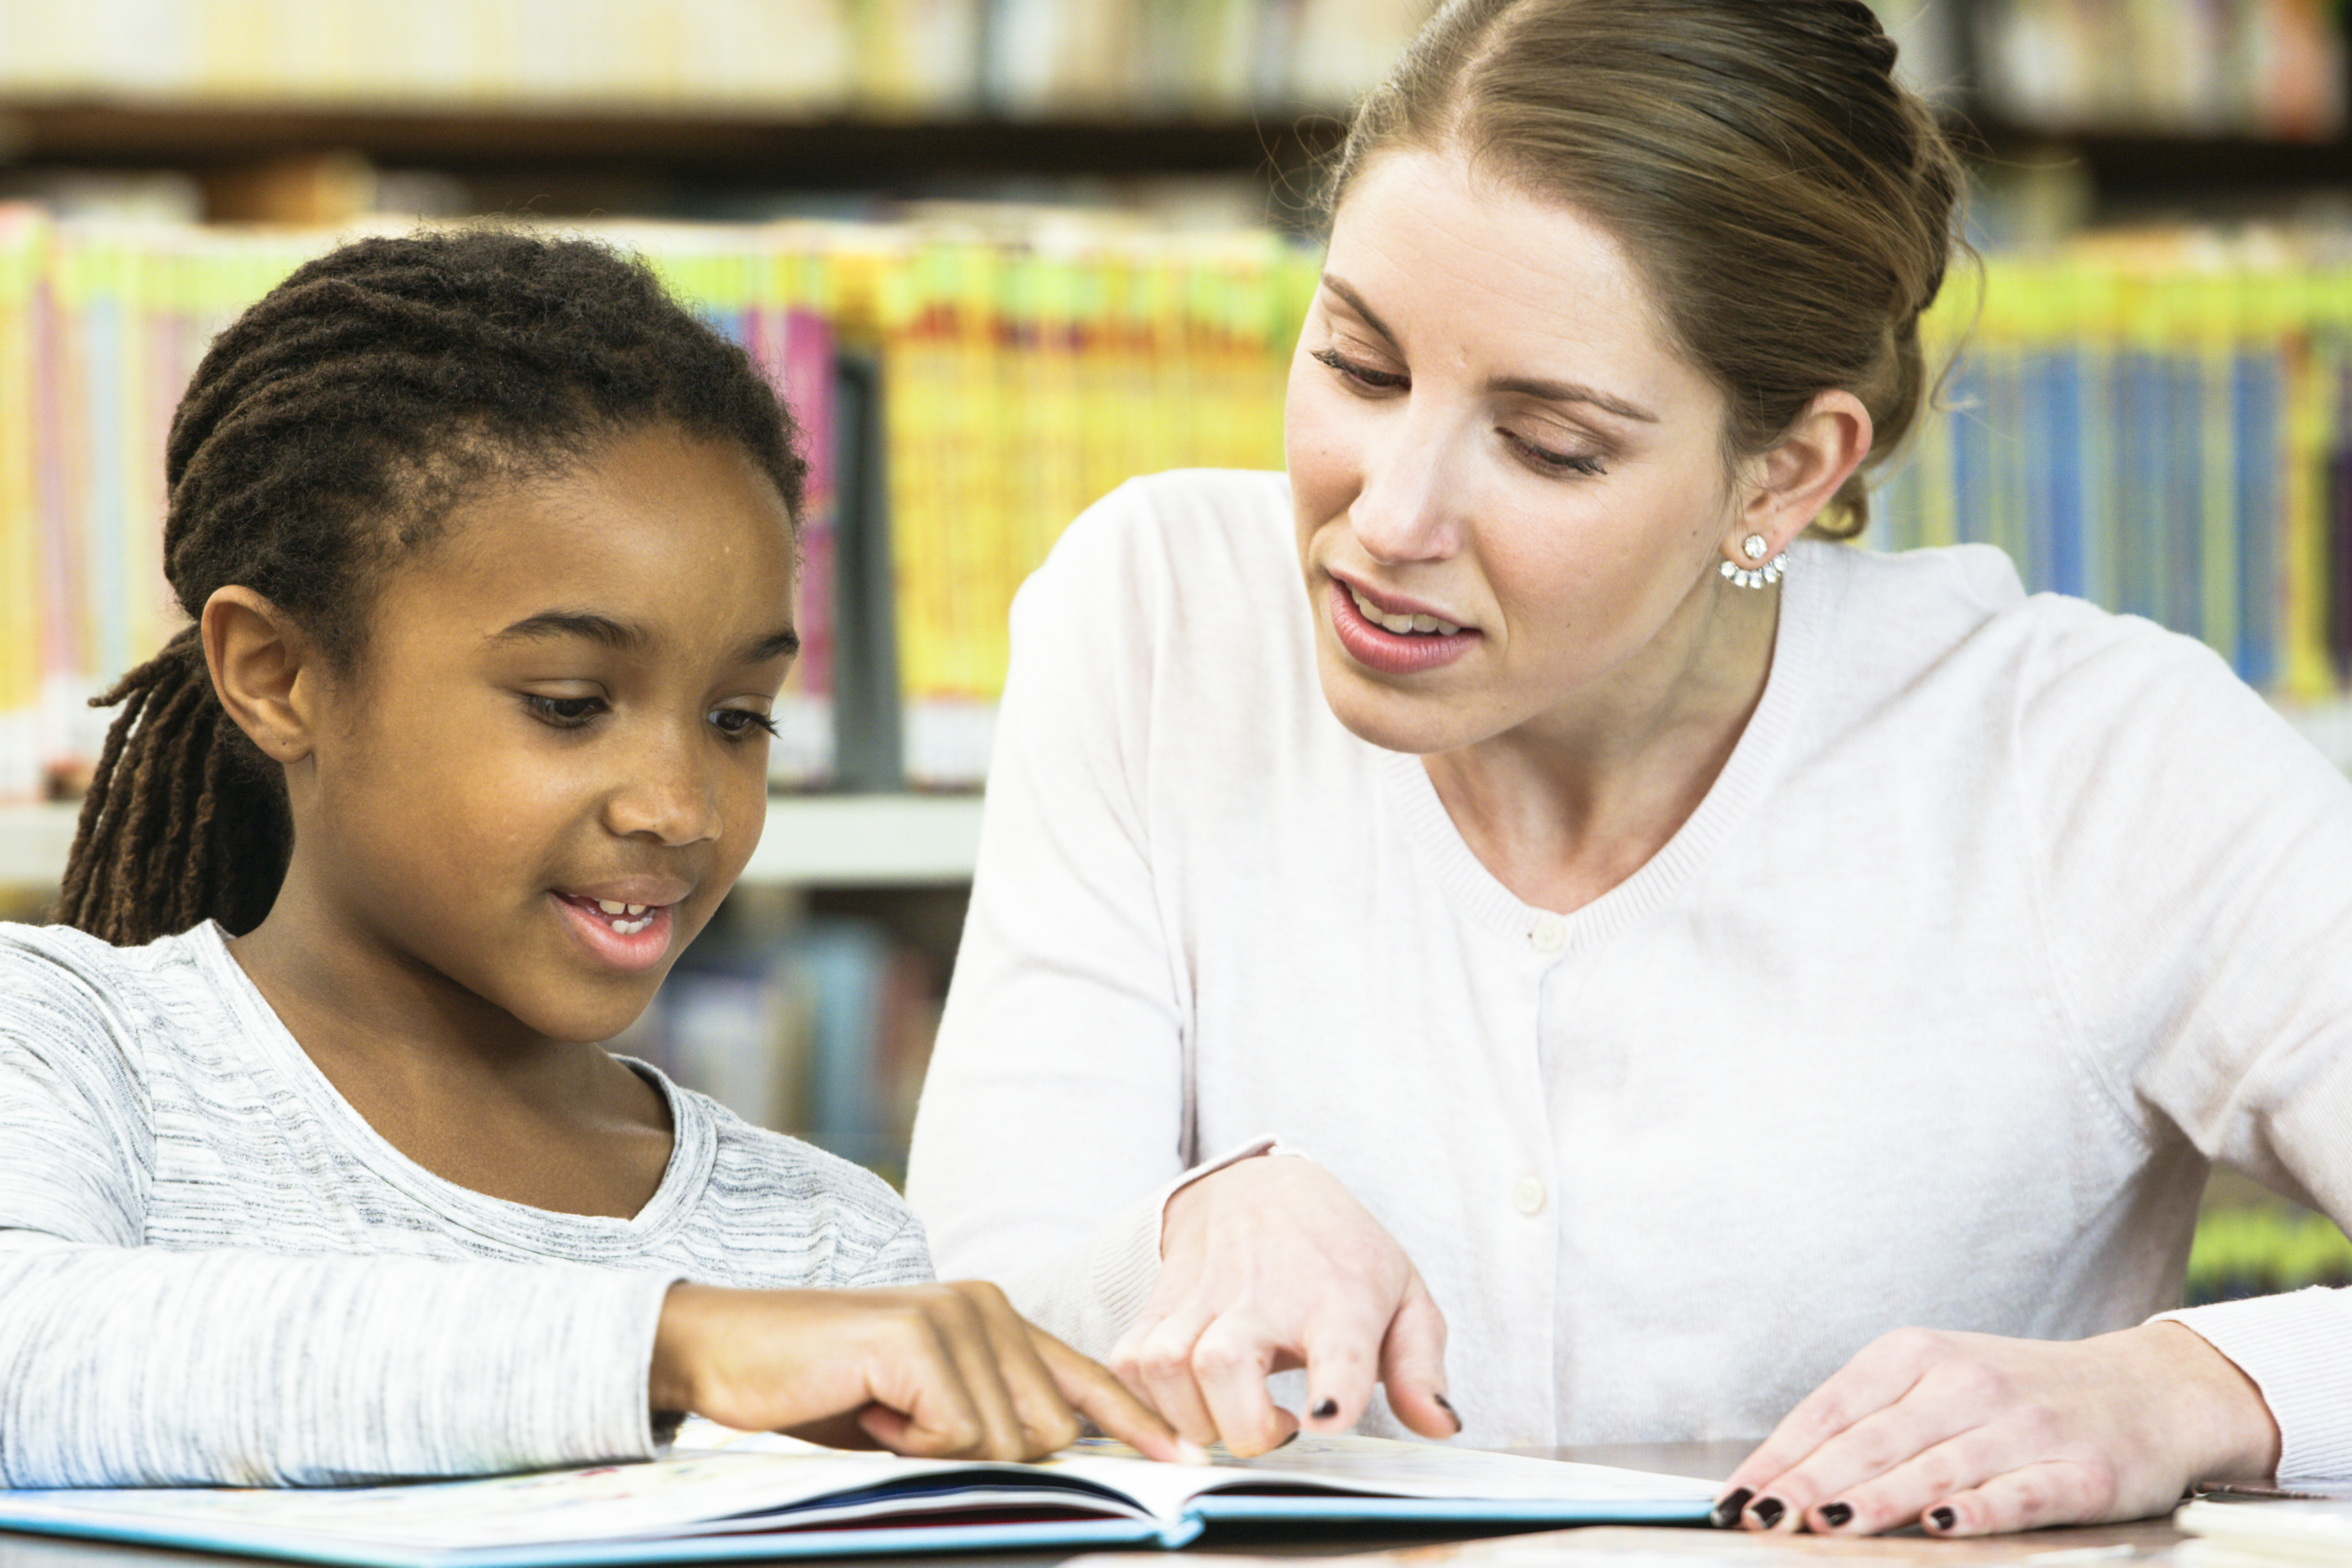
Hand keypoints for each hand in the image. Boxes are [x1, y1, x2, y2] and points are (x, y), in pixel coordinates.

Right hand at [649, 1280, 1186, 1462]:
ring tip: (884, 1414)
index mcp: (994, 1316)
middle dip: (991, 1458)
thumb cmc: (823, 1389)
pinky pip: (955, 1433)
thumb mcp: (922, 1411)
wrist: (725, 1348)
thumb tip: (1056, 1467)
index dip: (1138, 1424)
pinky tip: (869, 1408)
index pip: (1086, 1378)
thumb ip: (986, 1425)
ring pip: (1006, 1439)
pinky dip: (911, 1443)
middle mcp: (985, 1305)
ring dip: (940, 1451)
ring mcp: (953, 1316)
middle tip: (910, 1431)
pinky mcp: (917, 1339)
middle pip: (1048, 1428)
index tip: (1186, 1463)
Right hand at [1108, 1155, 1457, 1456]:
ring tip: (1231, 1416)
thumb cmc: (1338, 1255)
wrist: (1259, 1188)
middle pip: (1223, 1365)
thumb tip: (1440, 1425)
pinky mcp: (1159, 1303)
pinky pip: (1127, 1363)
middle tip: (1275, 1429)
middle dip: (1243, 1426)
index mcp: (1339, 1296)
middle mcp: (1263, 1292)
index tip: (1326, 1417)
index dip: (1335, 1389)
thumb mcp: (1402, 1298)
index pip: (1340, 1348)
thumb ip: (1421, 1367)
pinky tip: (1186, 1408)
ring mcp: (1202, 1296)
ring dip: (1192, 1418)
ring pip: (1164, 1366)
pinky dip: (1146, 1402)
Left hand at [1715, 1322, 2280, 1536]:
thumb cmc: (2020, 1394)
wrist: (2149, 1390)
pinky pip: (2020, 1494)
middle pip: (1872, 1442)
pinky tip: (1944, 1526)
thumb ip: (1866, 1423)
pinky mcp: (2079, 1472)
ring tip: (1826, 1524)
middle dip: (1809, 1485)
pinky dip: (1980, 1509)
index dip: (1780, 1457)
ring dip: (1877, 1500)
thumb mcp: (1935, 1383)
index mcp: (1916, 1355)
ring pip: (1934, 1468)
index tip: (1737, 1497)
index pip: (1830, 1410)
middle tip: (1764, 1520)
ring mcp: (2023, 1428)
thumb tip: (1782, 1474)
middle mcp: (1965, 1384)